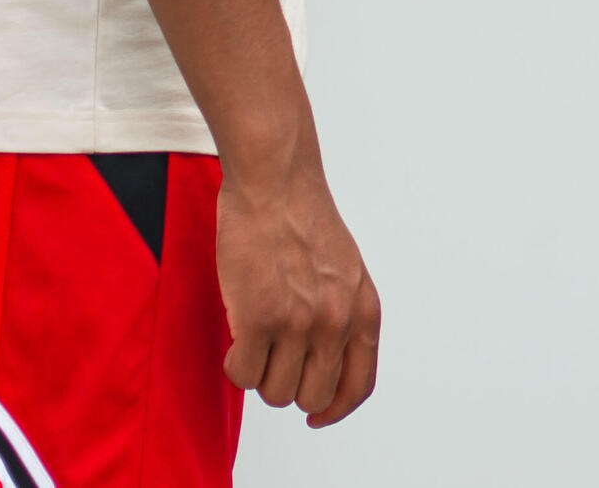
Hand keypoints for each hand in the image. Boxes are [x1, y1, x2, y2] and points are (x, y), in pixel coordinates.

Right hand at [216, 159, 382, 428]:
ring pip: (275, 393)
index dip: (334, 409)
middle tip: (272, 355)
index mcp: (364, 311)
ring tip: (254, 335)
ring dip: (259, 372)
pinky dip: (235, 363)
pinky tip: (237, 333)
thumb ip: (341, 316)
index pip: (358, 386)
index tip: (315, 416)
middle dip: (288, 385)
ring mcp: (299, 322)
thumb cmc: (302, 219)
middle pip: (312, 397)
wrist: (275, 181)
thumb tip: (323, 365)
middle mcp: (337, 321)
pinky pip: (242, 375)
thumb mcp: (346, 270)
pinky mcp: (260, 318)